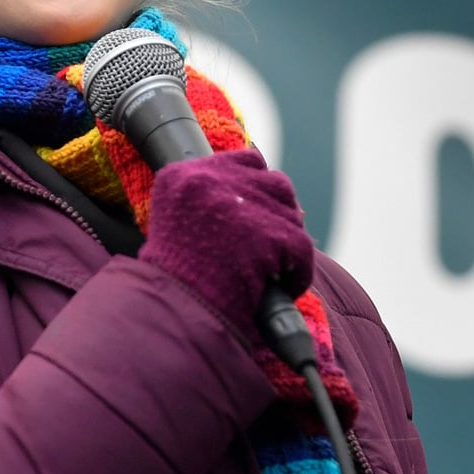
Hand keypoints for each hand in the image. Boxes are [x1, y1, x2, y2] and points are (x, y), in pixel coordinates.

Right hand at [137, 149, 314, 333]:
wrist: (173, 314)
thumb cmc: (172, 281)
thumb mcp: (175, 224)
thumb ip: (208, 201)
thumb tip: (258, 197)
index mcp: (185, 177)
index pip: (246, 159)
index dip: (260, 186)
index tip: (259, 211)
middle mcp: (211, 182)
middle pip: (273, 182)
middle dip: (279, 212)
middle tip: (274, 241)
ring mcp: (241, 207)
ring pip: (291, 212)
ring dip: (290, 238)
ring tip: (278, 264)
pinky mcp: (269, 236)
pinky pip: (301, 247)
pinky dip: (300, 270)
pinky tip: (288, 284)